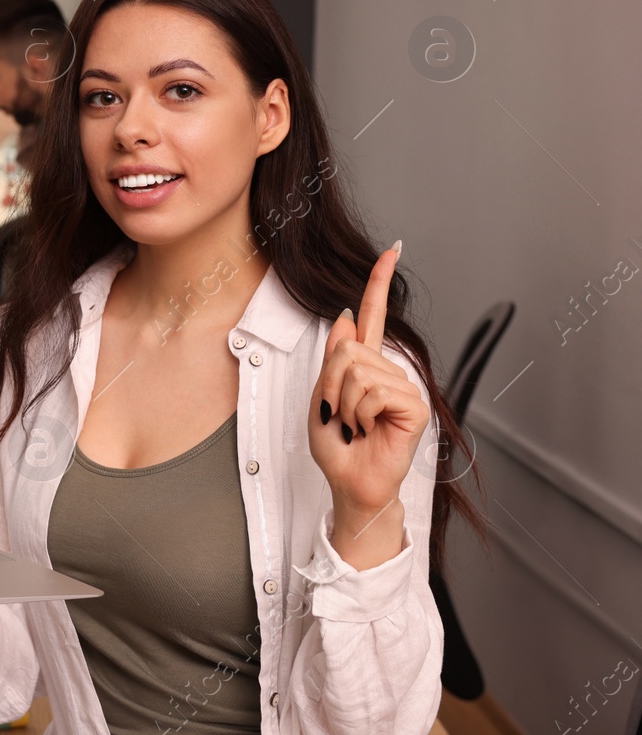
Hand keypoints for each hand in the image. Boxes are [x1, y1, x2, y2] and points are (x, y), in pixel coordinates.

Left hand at [309, 241, 427, 569]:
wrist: (352, 483)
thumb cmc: (338, 447)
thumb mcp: (321, 398)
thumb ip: (334, 359)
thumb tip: (348, 318)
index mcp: (366, 366)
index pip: (375, 316)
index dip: (380, 283)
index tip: (391, 251)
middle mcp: (388, 371)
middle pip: (346, 350)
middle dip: (330, 386)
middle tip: (340, 415)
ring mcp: (403, 386)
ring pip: (356, 372)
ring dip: (344, 403)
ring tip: (356, 425)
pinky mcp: (414, 404)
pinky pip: (373, 391)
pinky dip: (360, 413)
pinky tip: (370, 429)